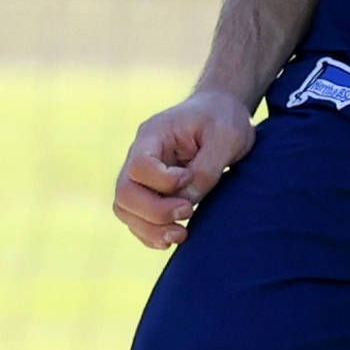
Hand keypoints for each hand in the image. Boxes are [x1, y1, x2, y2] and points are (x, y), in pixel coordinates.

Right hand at [112, 83, 260, 249]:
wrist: (220, 114)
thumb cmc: (223, 120)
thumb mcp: (225, 138)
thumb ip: (206, 170)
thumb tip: (185, 202)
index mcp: (153, 134)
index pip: (139, 165)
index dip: (163, 181)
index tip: (190, 177)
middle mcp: (139, 155)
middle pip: (125, 192)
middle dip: (155, 212)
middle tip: (188, 212)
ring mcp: (141, 176)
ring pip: (125, 210)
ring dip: (151, 229)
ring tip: (182, 234)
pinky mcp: (149, 192)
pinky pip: (136, 220)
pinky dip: (151, 234)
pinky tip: (176, 235)